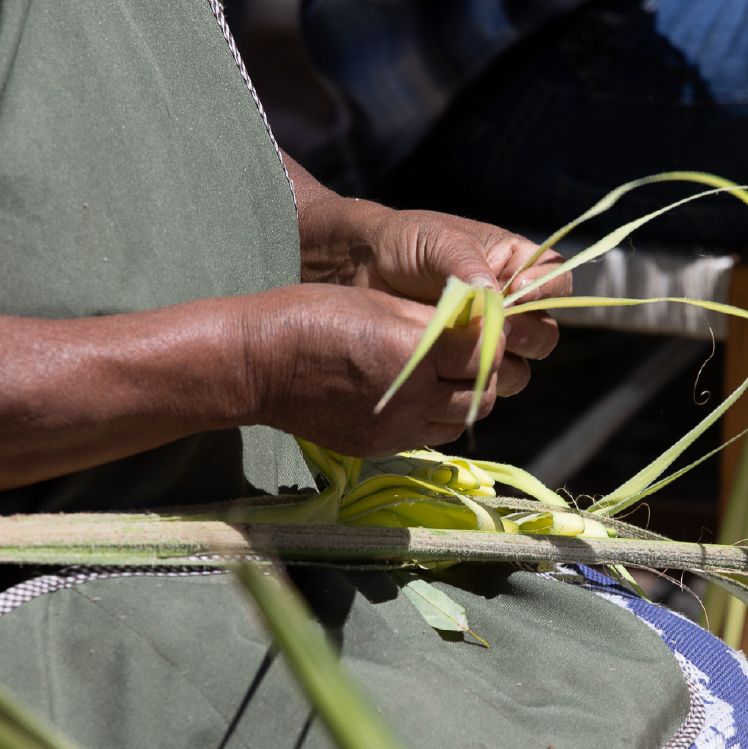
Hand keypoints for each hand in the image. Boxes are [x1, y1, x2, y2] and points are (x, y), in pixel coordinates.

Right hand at [246, 283, 523, 456]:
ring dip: (462, 397)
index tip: (480, 324)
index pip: (485, 354)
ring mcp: (396, 430)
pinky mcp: (381, 447)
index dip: (489, 337)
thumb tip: (475, 321)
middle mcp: (412, 400)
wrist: (258, 366)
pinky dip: (433, 416)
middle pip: (483, 395)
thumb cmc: (312, 317)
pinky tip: (414, 393)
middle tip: (465, 349)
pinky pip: (428, 435)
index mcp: (414, 354)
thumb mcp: (379, 301)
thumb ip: (433, 318)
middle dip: (483, 371)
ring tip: (441, 372)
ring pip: (460, 421)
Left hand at [284, 155, 563, 393]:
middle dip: (523, 335)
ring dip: (500, 365)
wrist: (359, 269)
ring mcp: (487, 339)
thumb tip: (496, 297)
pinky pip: (485, 384)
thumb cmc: (403, 243)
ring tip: (466, 352)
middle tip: (491, 330)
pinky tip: (449, 369)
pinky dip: (473, 381)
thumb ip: (468, 267)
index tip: (514, 292)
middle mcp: (509, 305)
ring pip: (520, 368)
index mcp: (514, 264)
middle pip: (544, 334)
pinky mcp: (462, 365)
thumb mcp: (439, 242)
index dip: (546, 291)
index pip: (557, 280)